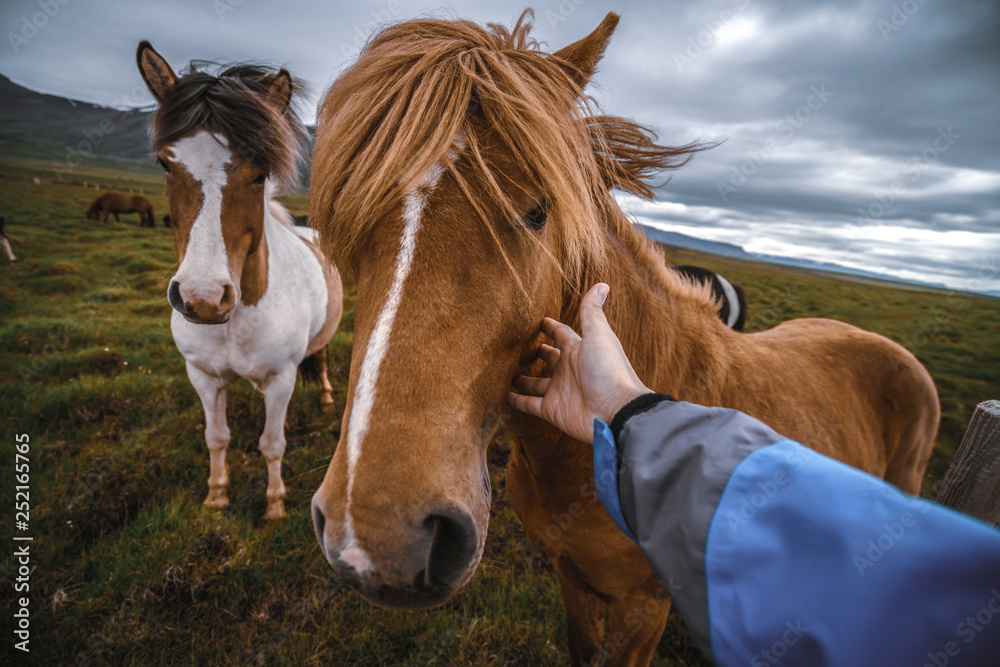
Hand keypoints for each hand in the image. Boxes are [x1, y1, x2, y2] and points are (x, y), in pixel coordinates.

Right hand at [507, 283, 650, 443]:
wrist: (616, 411)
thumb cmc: (609, 370)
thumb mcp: (598, 335)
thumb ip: (592, 312)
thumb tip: (602, 284)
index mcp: (578, 350)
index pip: (562, 335)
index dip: (551, 327)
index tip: (539, 321)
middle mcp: (568, 370)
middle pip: (549, 359)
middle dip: (537, 353)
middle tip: (518, 348)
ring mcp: (559, 391)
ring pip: (535, 383)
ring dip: (522, 379)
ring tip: (505, 373)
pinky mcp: (552, 410)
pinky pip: (529, 404)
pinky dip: (516, 401)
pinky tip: (502, 396)